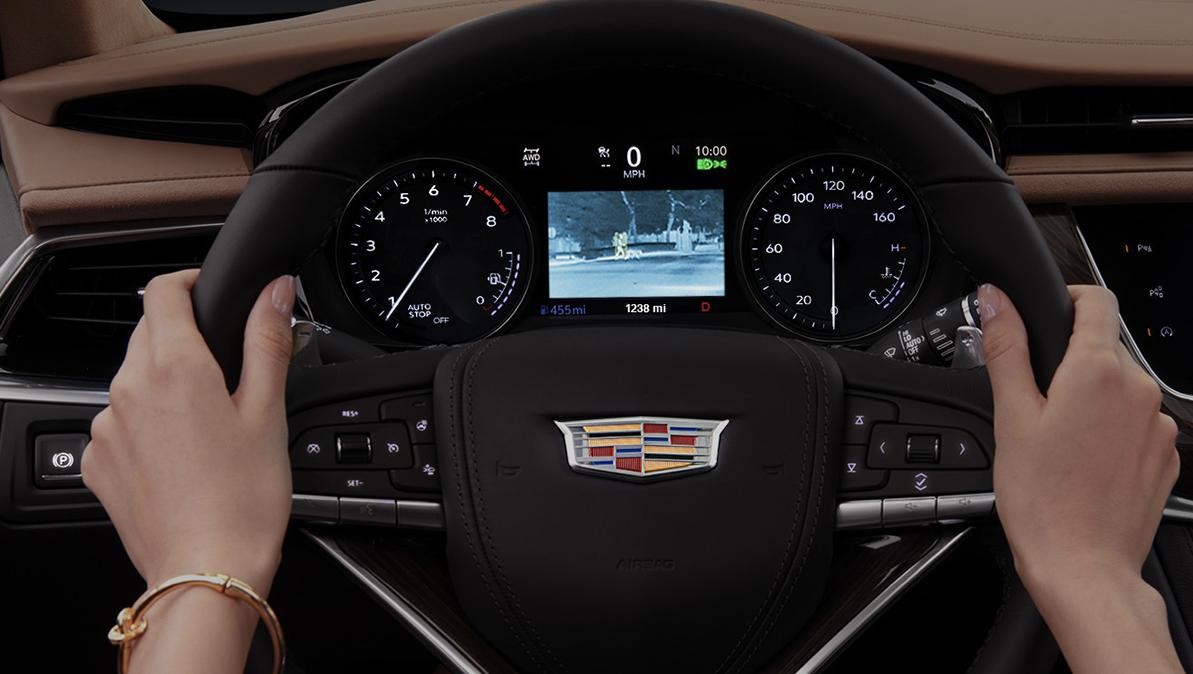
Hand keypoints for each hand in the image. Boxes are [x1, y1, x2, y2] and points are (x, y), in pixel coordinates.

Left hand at [83, 270, 295, 592]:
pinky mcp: (97, 462)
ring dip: (164, 382)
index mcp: (175, 368)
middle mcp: (128, 390)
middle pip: (147, 333)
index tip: (208, 292)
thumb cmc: (243, 498)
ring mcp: (106, 427)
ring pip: (132, 378)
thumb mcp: (268, 411)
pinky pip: (118, 421)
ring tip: (208, 423)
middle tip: (226, 370)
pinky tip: (182, 454)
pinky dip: (146, 423)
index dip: (188, 282)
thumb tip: (275, 291)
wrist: (207, 570)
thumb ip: (267, 341)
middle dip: (183, 337)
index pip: (162, 291)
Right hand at [981, 283, 1181, 672]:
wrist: (1083, 566)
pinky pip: (1137, 423)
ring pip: (1120, 389)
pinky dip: (1111, 431)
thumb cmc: (1043, 499)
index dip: (1068, 300)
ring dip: (1092, 400)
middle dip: (1070, 364)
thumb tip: (996, 300)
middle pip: (1105, 349)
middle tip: (1036, 405)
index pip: (1096, 300)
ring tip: (1058, 443)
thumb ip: (1007, 348)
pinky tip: (1083, 462)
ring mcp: (1159, 424)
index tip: (1047, 318)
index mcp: (1098, 371)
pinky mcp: (1166, 455)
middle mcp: (1139, 391)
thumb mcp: (1011, 416)